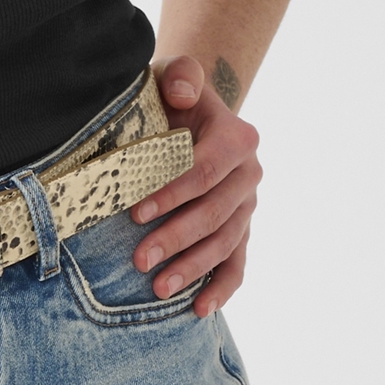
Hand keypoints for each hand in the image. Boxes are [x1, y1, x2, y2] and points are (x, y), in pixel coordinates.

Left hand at [130, 54, 260, 317]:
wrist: (191, 113)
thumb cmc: (175, 96)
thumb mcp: (176, 74)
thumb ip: (182, 76)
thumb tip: (181, 94)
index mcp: (237, 138)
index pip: (204, 170)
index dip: (171, 191)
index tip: (135, 210)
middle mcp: (249, 175)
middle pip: (213, 213)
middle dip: (176, 238)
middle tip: (139, 259)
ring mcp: (247, 206)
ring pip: (224, 243)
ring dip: (192, 268)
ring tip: (157, 288)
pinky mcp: (241, 229)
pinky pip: (237, 264)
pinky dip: (221, 288)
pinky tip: (199, 309)